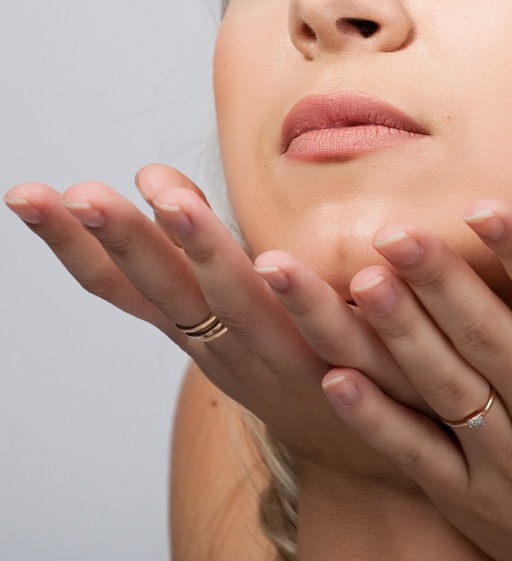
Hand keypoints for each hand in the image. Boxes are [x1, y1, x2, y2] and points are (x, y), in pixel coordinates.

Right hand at [3, 167, 424, 464]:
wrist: (364, 447)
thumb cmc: (287, 359)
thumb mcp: (225, 307)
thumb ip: (198, 251)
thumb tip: (160, 178)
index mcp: (190, 323)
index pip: (120, 281)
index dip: (70, 243)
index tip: (25, 195)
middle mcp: (218, 338)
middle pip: (159, 283)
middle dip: (119, 235)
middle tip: (80, 192)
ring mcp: (274, 352)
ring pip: (229, 297)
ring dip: (198, 247)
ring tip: (170, 197)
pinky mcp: (335, 363)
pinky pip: (314, 324)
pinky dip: (295, 294)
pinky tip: (276, 260)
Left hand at [265, 199, 511, 560]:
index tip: (482, 205)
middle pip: (485, 333)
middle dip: (438, 279)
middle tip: (391, 230)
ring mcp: (503, 455)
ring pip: (442, 383)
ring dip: (398, 334)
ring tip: (359, 284)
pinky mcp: (470, 494)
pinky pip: (417, 453)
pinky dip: (376, 419)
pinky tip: (335, 379)